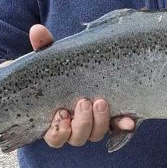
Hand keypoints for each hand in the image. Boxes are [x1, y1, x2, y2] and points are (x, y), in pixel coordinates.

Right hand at [29, 24, 134, 147]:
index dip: (59, 131)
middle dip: (82, 122)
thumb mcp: (48, 56)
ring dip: (99, 122)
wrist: (76, 69)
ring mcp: (93, 125)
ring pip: (95, 135)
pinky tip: (130, 121)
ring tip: (101, 102)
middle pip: (78, 137)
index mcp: (55, 120)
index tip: (62, 114)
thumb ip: (42, 46)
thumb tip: (37, 30)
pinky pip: (117, 128)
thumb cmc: (56, 69)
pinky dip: (122, 125)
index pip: (55, 137)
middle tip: (84, 102)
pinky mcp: (111, 119)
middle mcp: (74, 127)